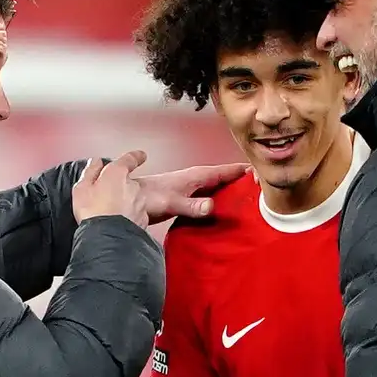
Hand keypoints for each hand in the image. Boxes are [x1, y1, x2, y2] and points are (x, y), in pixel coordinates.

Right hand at [72, 151, 148, 227]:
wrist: (106, 238)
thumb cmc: (92, 212)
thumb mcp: (81, 188)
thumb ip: (90, 171)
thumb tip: (96, 162)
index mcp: (117, 173)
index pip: (130, 159)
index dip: (135, 156)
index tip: (140, 155)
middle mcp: (132, 185)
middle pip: (129, 182)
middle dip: (121, 188)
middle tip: (106, 198)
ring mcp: (140, 202)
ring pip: (134, 198)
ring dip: (126, 203)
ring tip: (111, 213)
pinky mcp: (143, 218)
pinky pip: (136, 214)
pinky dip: (130, 216)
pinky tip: (118, 223)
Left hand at [135, 161, 249, 223]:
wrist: (124, 205)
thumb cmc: (145, 199)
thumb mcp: (171, 202)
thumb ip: (192, 206)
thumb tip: (211, 206)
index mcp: (191, 177)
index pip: (219, 171)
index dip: (236, 170)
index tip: (253, 169)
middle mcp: (189, 181)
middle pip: (216, 177)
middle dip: (233, 177)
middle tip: (253, 180)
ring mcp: (183, 190)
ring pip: (208, 186)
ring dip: (222, 187)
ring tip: (239, 191)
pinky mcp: (177, 200)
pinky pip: (200, 196)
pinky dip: (210, 198)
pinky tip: (214, 205)